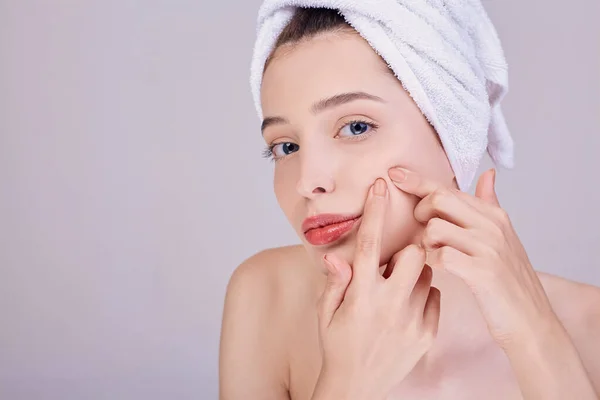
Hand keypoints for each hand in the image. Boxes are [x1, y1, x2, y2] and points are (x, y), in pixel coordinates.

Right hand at [312, 178, 439, 399]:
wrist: (356, 388)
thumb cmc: (337, 346)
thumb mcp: (326, 313)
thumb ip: (335, 282)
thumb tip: (337, 257)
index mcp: (361, 294)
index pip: (370, 243)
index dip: (375, 211)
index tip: (382, 187)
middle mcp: (388, 304)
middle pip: (415, 253)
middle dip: (409, 248)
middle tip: (397, 260)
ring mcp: (411, 320)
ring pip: (428, 274)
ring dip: (416, 273)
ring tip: (399, 288)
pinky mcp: (426, 334)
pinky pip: (436, 298)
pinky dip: (425, 296)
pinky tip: (408, 307)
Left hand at [387, 167, 558, 349]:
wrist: (532, 320)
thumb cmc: (509, 280)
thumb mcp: (504, 237)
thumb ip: (489, 205)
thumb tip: (488, 173)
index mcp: (494, 215)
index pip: (448, 188)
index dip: (417, 180)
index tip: (394, 173)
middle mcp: (492, 226)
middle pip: (440, 199)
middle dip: (420, 211)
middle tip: (420, 231)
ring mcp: (488, 248)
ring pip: (435, 228)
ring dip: (424, 242)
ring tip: (431, 255)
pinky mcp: (482, 272)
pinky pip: (440, 256)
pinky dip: (430, 262)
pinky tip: (435, 270)